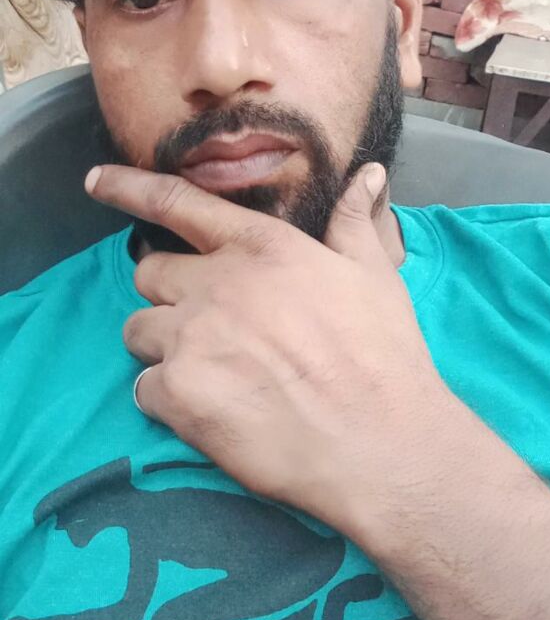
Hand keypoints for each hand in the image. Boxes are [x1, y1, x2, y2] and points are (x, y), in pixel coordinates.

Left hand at [86, 162, 442, 538]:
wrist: (379, 443)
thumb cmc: (384, 358)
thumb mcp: (375, 278)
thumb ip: (353, 223)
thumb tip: (366, 176)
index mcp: (263, 247)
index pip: (178, 204)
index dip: (129, 188)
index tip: (95, 181)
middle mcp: (218, 283)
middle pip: (149, 274)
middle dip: (168, 297)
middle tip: (209, 327)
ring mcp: (193, 337)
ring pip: (138, 331)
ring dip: (163, 349)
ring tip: (211, 374)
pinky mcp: (179, 393)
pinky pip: (144, 389)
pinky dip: (167, 401)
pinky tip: (210, 413)